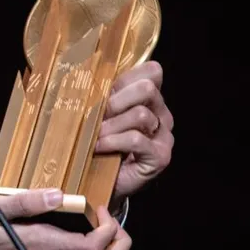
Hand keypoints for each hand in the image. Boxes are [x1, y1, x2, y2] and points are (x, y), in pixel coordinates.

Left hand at [96, 61, 173, 198]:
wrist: (98, 180)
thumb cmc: (98, 143)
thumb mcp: (99, 113)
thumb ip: (102, 94)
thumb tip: (85, 69)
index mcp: (149, 99)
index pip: (151, 72)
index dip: (125, 78)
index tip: (102, 91)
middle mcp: (161, 114)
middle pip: (147, 89)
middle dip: (116, 100)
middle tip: (96, 115)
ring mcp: (163, 136)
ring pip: (140, 114)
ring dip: (111, 125)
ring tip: (94, 135)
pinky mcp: (160, 156)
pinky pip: (136, 139)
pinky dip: (112, 141)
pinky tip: (99, 147)